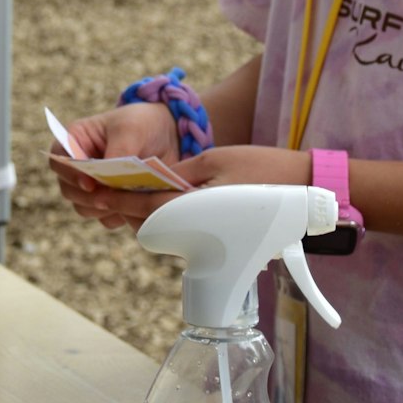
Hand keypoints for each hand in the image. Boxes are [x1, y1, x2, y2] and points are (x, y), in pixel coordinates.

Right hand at [48, 103, 177, 232]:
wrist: (168, 137)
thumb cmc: (142, 124)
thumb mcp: (131, 129)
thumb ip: (118, 151)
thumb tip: (109, 181)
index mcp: (75, 141)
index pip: (59, 161)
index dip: (70, 175)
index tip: (91, 184)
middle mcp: (79, 166)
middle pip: (68, 190)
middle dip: (89, 196)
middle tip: (113, 197)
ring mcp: (93, 187)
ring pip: (84, 207)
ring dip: (103, 208)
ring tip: (128, 199)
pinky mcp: (110, 202)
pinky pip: (106, 218)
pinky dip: (119, 216)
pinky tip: (135, 206)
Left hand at [111, 145, 316, 228]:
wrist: (308, 191)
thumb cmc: (263, 170)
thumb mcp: (213, 161)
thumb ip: (176, 174)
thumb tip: (145, 180)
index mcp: (193, 208)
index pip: (143, 207)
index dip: (115, 200)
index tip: (94, 194)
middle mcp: (199, 231)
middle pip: (152, 223)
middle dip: (130, 208)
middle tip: (107, 191)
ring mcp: (212, 240)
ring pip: (170, 229)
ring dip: (150, 214)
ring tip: (132, 193)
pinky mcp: (223, 241)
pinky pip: (189, 231)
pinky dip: (173, 218)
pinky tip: (168, 200)